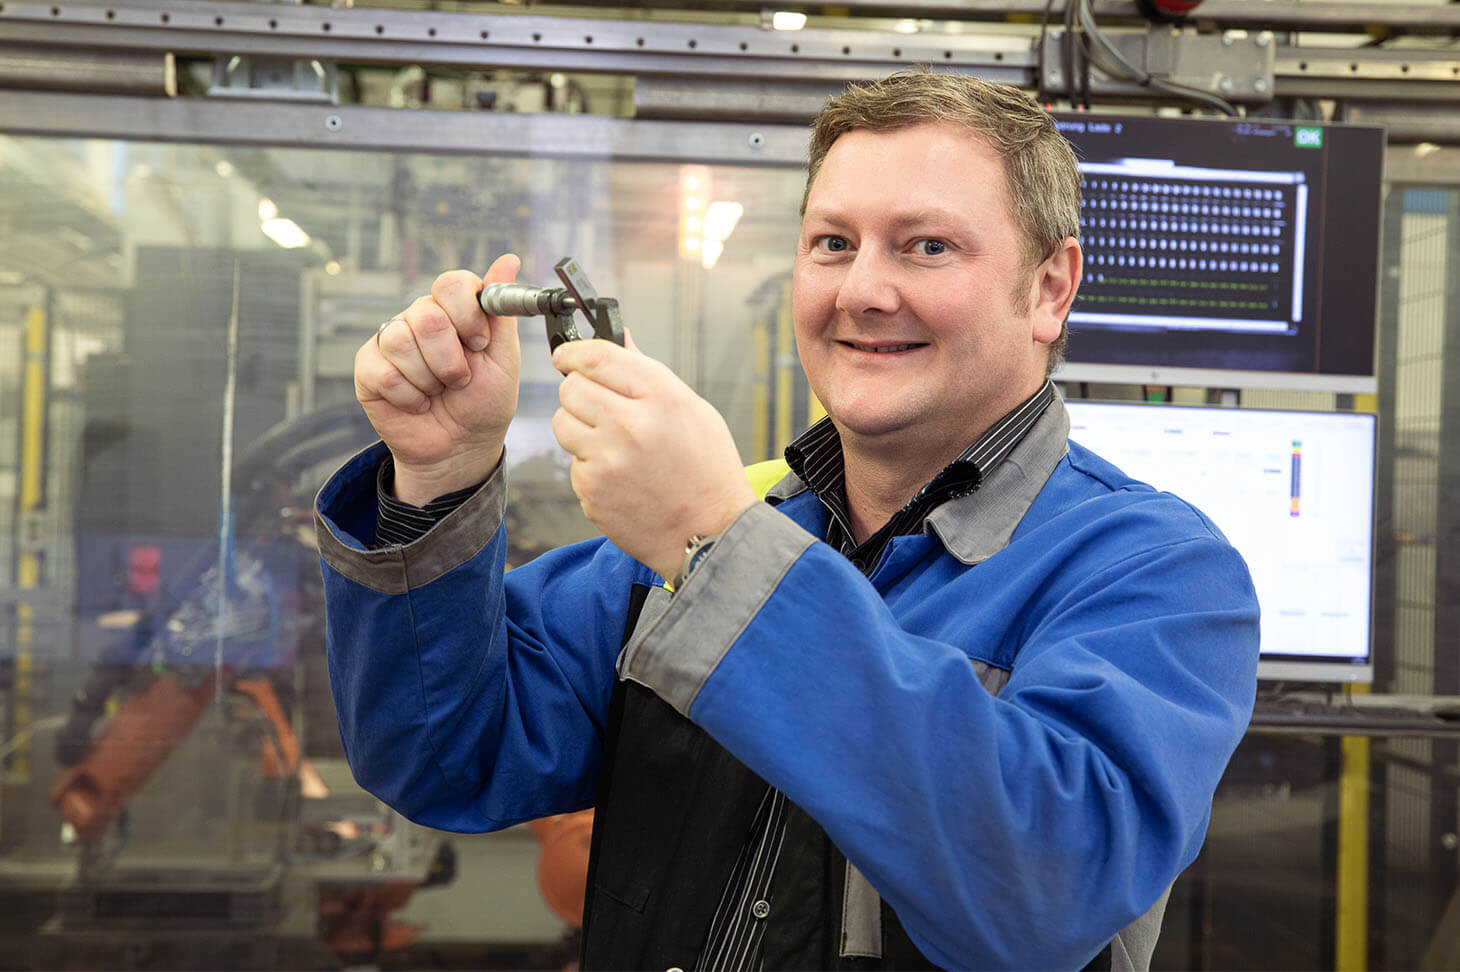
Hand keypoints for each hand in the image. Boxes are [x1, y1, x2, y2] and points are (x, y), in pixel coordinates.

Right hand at [355, 254, 520, 504]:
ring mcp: (391, 340)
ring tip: (438, 392)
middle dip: (451, 358)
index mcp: (454, 310)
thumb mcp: (504, 358)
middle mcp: (420, 318)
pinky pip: (384, 372)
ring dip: (430, 379)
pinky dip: (409, 396)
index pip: (451, 283)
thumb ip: (501, 310)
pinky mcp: (368, 368)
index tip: (480, 344)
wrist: (462, 447)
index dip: (467, 315)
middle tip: (460, 379)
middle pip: (426, 315)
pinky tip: (417, 403)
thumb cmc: (485, 402)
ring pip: (401, 341)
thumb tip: (509, 259)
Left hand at [551, 334, 757, 581]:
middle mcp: (630, 425)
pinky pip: (573, 463)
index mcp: (661, 397)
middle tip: (599, 406)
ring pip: (562, 423)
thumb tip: (620, 339)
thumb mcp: (692, 410)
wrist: (710, 534)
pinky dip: (589, 465)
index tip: (566, 355)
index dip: (573, 352)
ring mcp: (607, 461)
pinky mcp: (591, 491)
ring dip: (578, 427)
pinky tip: (620, 477)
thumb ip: (648, 373)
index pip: (596, 358)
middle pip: (571, 388)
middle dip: (579, 392)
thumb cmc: (707, 470)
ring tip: (612, 444)